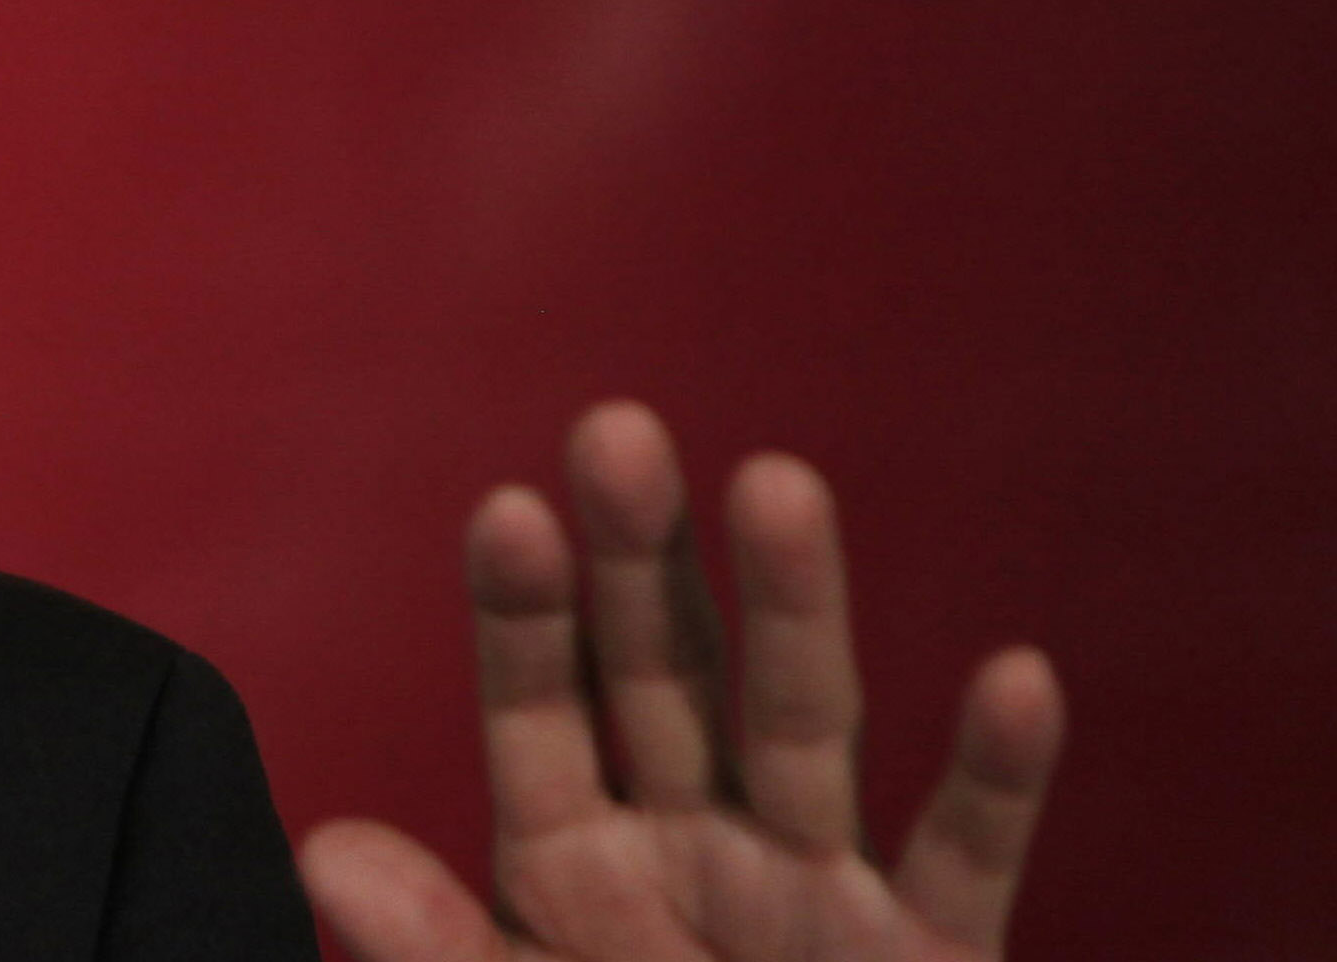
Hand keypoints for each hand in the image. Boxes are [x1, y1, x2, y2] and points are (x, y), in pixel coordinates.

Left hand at [298, 401, 1067, 961]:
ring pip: (805, 728)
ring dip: (792, 611)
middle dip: (641, 563)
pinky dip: (995, 777)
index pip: (538, 713)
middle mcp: (697, 841)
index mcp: (575, 858)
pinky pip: (967, 860)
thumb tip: (321, 849)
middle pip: (664, 679)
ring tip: (774, 481)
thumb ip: (427, 943)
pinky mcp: (932, 959)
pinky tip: (1015, 676)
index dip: (522, 617)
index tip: (503, 511)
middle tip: (612, 428)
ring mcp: (818, 891)